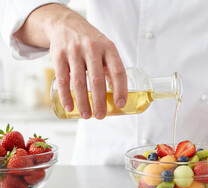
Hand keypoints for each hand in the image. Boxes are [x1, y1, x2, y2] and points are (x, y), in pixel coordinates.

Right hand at [15, 4, 126, 118]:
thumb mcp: (106, 49)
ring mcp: (74, 51)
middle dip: (99, 101)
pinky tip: (70, 106)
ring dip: (83, 102)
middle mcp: (92, 48)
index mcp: (108, 48)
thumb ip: (111, 69)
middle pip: (97, 80)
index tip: (120, 104)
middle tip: (101, 116)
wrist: (66, 24)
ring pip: (79, 82)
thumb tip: (117, 94)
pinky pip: (62, 79)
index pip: (118, 71)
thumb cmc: (91, 42)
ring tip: (87, 115)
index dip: (121, 89)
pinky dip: (66, 96)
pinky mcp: (58, 55)